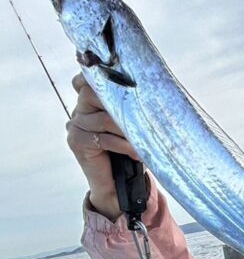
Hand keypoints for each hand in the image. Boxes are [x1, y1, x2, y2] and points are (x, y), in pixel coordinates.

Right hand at [65, 73, 139, 219]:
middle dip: (120, 102)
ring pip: (104, 118)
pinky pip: (103, 138)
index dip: (100, 75)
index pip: (87, 79)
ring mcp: (75, 124)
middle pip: (93, 93)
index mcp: (91, 98)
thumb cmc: (129, 147)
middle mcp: (80, 108)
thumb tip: (151, 90)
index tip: (124, 79)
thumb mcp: (131, 122)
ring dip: (128, 129)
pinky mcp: (76, 141)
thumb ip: (130, 105)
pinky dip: (124, 145)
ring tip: (144, 139)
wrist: (118, 183)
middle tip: (142, 113)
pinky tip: (136, 153)